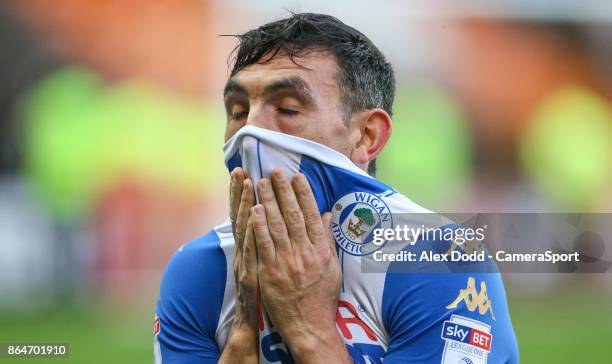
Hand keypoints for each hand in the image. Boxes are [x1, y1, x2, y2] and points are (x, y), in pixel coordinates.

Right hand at [219, 167, 258, 363]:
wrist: (252, 323)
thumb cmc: (265, 291)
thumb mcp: (264, 263)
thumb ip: (269, 241)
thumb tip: (269, 222)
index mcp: (250, 247)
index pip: (248, 214)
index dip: (244, 193)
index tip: (245, 172)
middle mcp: (244, 251)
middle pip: (242, 216)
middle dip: (241, 192)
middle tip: (241, 170)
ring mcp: (247, 262)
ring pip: (246, 229)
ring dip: (247, 205)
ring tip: (248, 184)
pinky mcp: (252, 274)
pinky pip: (253, 250)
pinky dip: (253, 232)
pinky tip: (254, 215)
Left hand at [250, 169, 350, 362]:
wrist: (309, 325)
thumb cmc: (322, 297)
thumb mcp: (333, 268)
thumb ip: (327, 240)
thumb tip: (326, 215)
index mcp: (321, 250)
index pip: (312, 215)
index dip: (304, 194)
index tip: (297, 177)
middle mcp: (305, 253)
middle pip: (293, 215)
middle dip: (283, 191)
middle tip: (275, 171)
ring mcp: (286, 262)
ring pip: (276, 225)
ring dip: (268, 201)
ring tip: (261, 182)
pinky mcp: (269, 272)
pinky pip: (263, 244)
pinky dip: (258, 225)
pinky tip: (253, 209)